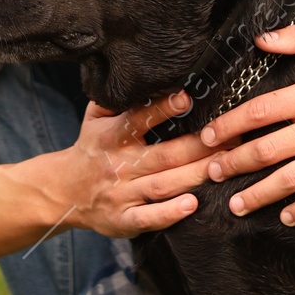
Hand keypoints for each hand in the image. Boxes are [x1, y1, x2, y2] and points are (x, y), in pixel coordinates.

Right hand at [44, 90, 216, 238]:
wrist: (63, 191)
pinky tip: (192, 205)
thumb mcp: (95, 117)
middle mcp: (118, 165)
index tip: (187, 98)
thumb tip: (143, 74)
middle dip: (199, 147)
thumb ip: (117, 98)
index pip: (137, 119)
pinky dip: (170, 213)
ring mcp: (121, 194)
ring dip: (194, 176)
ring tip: (224, 167)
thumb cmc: (89, 147)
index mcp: (111, 136)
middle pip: (163, 155)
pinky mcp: (123, 220)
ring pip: (163, 185)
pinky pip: (149, 218)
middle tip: (231, 138)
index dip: (162, 109)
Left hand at [199, 26, 294, 226]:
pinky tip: (286, 216)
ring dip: (260, 194)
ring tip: (236, 205)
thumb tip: (260, 39)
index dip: (229, 126)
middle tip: (211, 173)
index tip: (207, 137)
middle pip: (268, 150)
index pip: (260, 112)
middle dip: (235, 164)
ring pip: (292, 179)